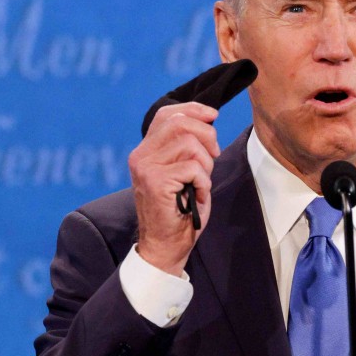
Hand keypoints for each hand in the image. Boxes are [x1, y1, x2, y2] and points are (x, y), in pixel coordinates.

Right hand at [128, 101, 219, 274]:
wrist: (166, 245)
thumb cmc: (180, 211)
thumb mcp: (184, 172)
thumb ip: (188, 147)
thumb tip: (208, 120)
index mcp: (146, 150)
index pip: (167, 115)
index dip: (193, 110)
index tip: (214, 115)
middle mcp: (141, 155)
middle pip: (181, 124)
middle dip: (207, 137)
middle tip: (214, 157)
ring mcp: (146, 168)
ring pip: (190, 145)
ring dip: (206, 165)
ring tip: (200, 184)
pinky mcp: (156, 182)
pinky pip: (193, 168)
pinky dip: (203, 183)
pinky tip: (197, 196)